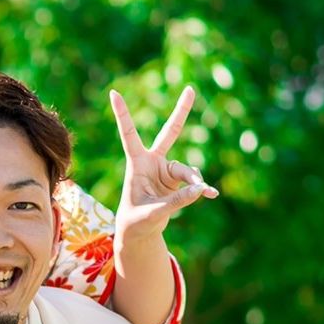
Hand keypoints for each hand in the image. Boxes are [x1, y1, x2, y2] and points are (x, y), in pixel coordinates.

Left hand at [109, 86, 218, 248]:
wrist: (139, 233)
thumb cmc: (136, 223)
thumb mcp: (153, 214)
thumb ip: (176, 201)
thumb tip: (201, 188)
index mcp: (136, 164)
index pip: (129, 134)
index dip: (123, 114)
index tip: (114, 93)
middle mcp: (152, 163)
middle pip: (169, 133)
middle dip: (181, 112)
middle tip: (190, 90)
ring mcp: (166, 171)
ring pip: (186, 170)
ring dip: (194, 181)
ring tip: (205, 192)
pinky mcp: (177, 181)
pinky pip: (193, 181)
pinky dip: (200, 188)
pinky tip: (210, 194)